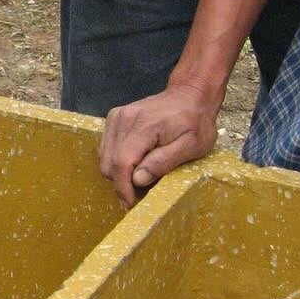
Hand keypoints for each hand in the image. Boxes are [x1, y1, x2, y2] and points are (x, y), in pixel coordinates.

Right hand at [98, 84, 218, 207]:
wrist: (189, 94)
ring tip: (138, 179)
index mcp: (143, 126)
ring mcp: (115, 117)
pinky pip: (106, 147)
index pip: (122, 163)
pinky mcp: (114, 118)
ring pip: (104, 156)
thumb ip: (163, 162)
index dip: (124, 188)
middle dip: (121, 183)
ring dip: (117, 173)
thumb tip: (138, 180)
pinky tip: (133, 164)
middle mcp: (123, 120)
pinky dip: (116, 161)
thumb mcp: (191, 145)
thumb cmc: (195, 121)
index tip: (132, 204)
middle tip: (140, 195)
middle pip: (109, 163)